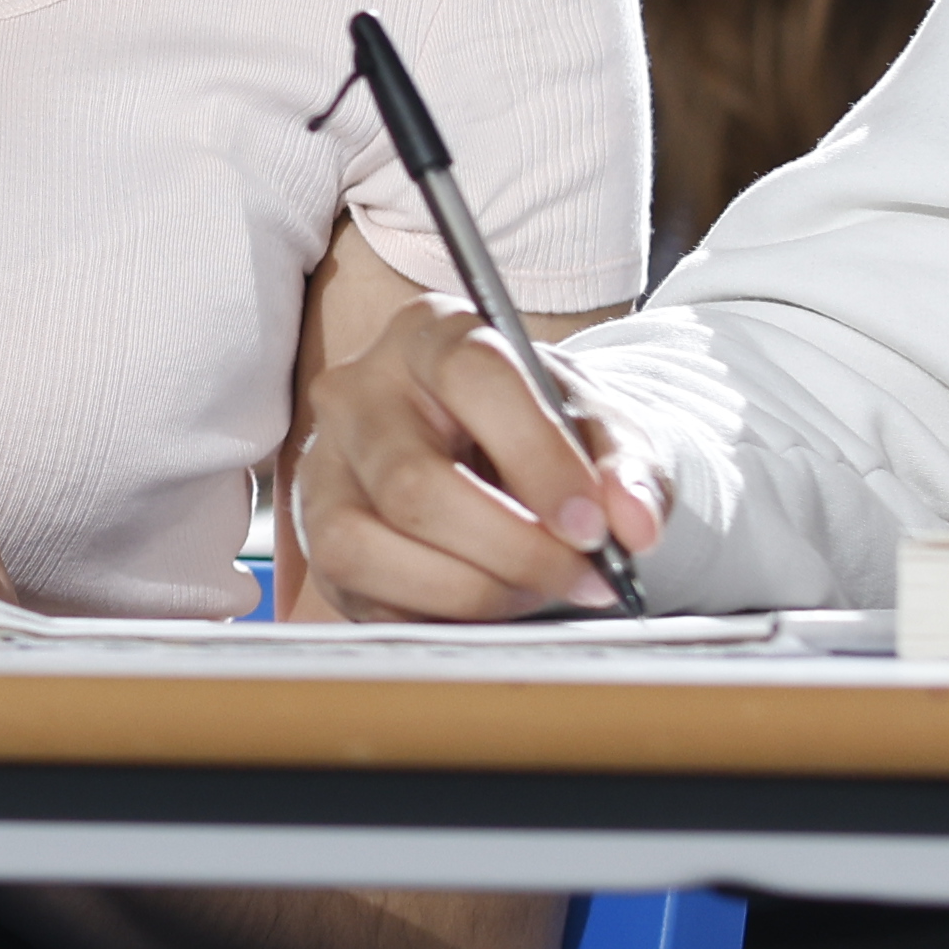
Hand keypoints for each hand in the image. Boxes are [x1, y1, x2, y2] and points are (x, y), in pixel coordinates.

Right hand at [275, 241, 667, 621]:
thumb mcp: (605, 433)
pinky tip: (490, 601)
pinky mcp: (314, 538)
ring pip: (372, 545)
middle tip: (581, 577)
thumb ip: (629, 469)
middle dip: (513, 549)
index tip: (591, 526)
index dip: (537, 458)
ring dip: (473, 590)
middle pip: (414, 483)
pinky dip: (440, 615)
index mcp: (431, 334)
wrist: (509, 465)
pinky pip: (364, 595)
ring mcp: (325, 466)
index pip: (473, 377)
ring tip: (536, 590)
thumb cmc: (552, 436)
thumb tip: (633, 524)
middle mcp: (359, 391)